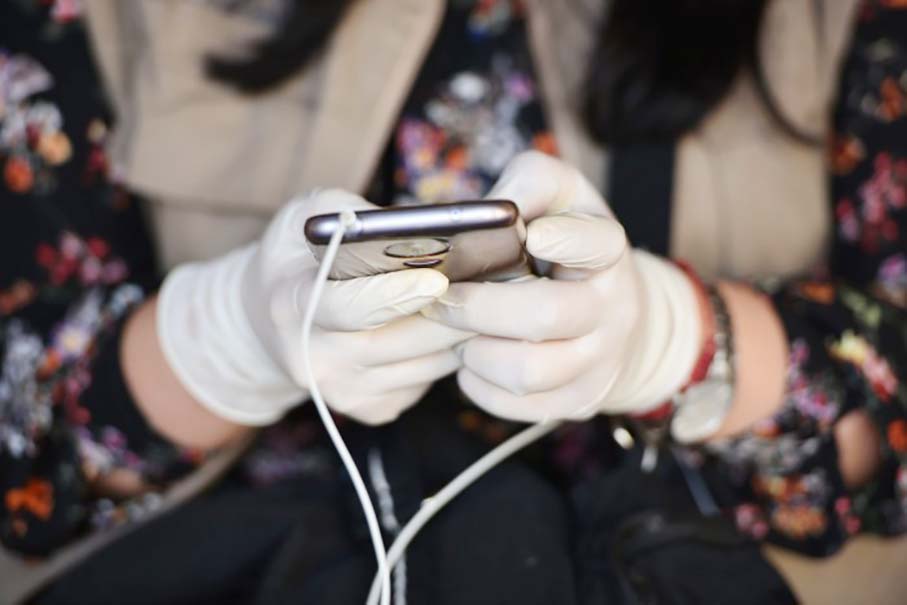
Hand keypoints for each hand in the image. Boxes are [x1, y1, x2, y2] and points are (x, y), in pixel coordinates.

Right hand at [158, 190, 471, 425]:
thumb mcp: (310, 216)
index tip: (438, 278)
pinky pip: (427, 382)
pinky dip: (447, 355)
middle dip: (453, 312)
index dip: (396, 295)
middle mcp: (316, 358)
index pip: (351, 308)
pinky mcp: (370, 409)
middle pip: (402, 341)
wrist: (265, 322)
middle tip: (493, 282)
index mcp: (294, 304)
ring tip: (480, 300)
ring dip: (460, 333)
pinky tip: (448, 327)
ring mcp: (343, 391)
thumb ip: (357, 219)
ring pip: (426, 365)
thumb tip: (421, 230)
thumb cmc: (297, 257)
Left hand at [421, 152, 701, 422]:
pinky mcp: (578, 400)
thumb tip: (492, 210)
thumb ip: (529, 184)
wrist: (614, 313)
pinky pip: (517, 405)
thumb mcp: (560, 196)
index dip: (567, 241)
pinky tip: (472, 361)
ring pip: (528, 372)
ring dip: (477, 353)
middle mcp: (612, 308)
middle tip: (442, 299)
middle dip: (480, 308)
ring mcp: (600, 361)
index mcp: (607, 251)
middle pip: (545, 316)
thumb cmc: (567, 242)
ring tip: (459, 334)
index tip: (532, 235)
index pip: (598, 244)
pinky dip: (480, 385)